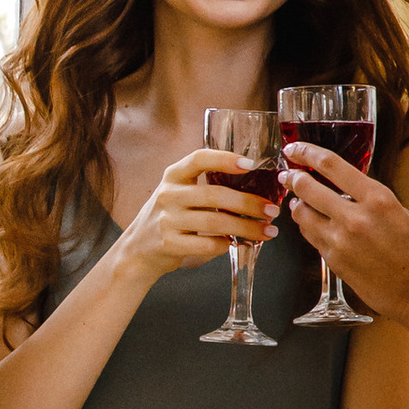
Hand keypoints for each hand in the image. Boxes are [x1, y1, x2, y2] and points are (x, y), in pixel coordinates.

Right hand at [117, 143, 276, 283]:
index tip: (250, 164)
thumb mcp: (178, 193)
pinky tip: (238, 244)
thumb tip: (255, 189)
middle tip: (272, 211)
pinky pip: (208, 244)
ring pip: (216, 221)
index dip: (225, 159)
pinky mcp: (169, 244)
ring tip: (268, 231)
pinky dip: (227, 245)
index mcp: (173, 176)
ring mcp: (166, 220)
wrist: (137, 250)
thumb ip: (205, 186)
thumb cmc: (169, 218)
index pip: (199, 159)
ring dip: (247, 227)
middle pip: (216, 195)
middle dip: (249, 203)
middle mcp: (168, 194)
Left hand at [280, 144, 408, 345]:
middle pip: (308, 188)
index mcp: (378, 199)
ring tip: (295, 201)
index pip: (332, 166)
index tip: (296, 149)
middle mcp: (355, 217)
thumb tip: (349, 192)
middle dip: (293, 178)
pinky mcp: (332, 261)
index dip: (308, 153)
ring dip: (296, 204)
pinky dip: (306, 226)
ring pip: (302, 214)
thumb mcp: (401, 214)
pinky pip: (310, 237)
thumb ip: (372, 200)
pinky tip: (307, 223)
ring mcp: (340, 241)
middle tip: (287, 175)